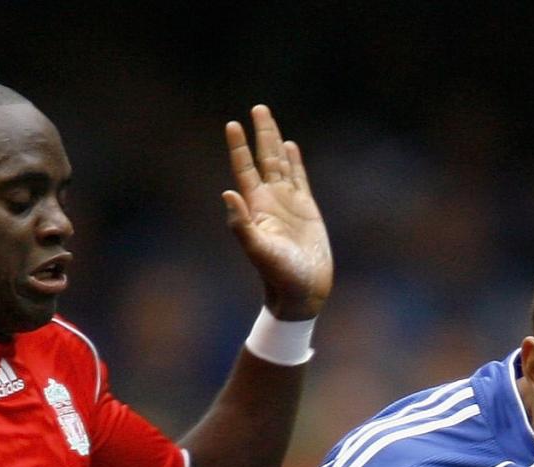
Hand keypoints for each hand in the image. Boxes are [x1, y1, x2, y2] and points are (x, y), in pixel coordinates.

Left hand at [220, 106, 331, 319]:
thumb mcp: (259, 250)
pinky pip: (299, 178)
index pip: (245, 169)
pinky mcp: (306, 209)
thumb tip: (227, 193)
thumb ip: (241, 225)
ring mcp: (289, 203)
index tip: (232, 125)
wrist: (302, 292)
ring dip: (275, 141)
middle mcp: (270, 201)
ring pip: (281, 164)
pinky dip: (294, 162)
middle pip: (264, 158)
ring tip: (269, 120)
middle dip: (260, 134)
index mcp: (256, 207)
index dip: (239, 147)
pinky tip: (291, 147)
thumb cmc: (279, 276)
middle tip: (257, 108)